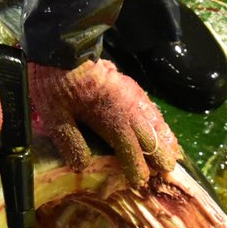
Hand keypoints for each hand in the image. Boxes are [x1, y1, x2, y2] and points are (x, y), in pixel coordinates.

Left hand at [30, 59, 179, 186]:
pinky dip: (160, 122)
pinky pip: (151, 108)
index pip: (129, 147)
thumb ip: (68, 139)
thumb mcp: (53, 111)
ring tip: (173, 154)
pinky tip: (162, 128)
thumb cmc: (55, 79)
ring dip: (164, 139)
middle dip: (159, 155)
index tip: (139, 183)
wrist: (63, 44)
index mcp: (110, 115)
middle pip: (150, 135)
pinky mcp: (128, 86)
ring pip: (155, 120)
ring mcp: (130, 94)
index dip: (135, 167)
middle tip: (167, 173)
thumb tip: (82, 166)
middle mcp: (127, 106)